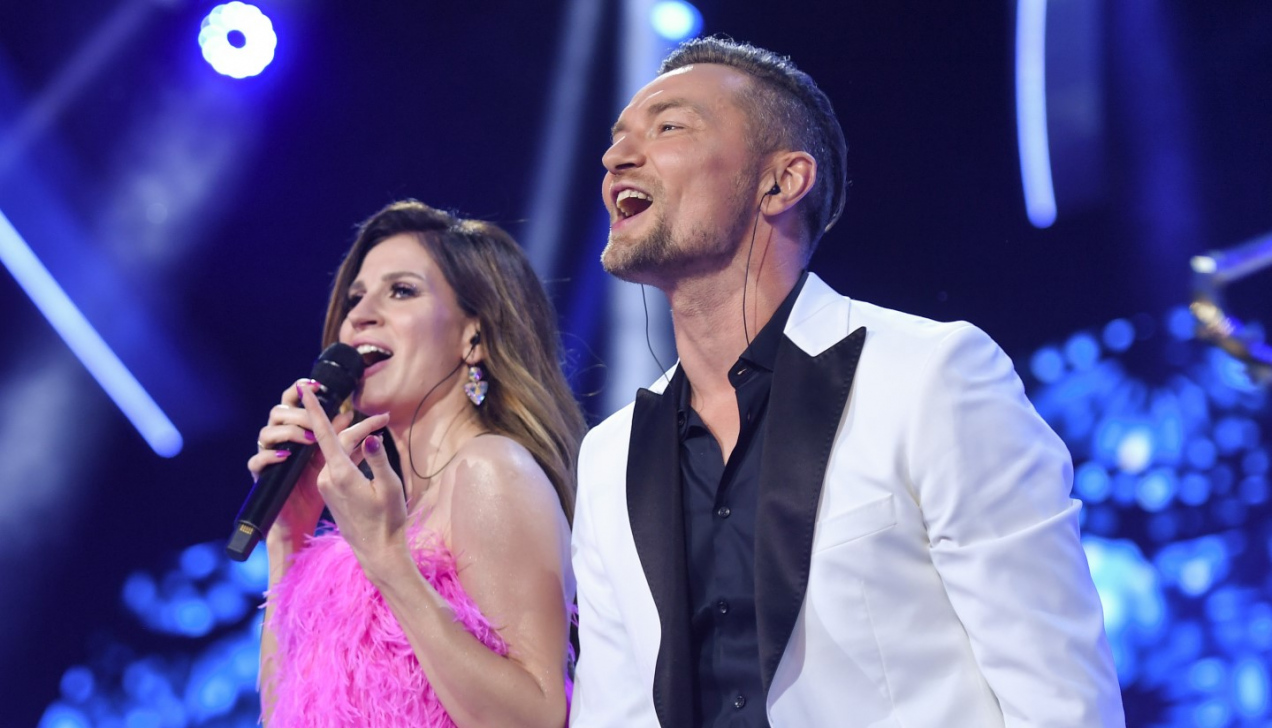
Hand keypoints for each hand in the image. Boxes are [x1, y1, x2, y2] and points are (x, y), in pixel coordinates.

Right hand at [246, 379, 353, 545]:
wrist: (307, 517)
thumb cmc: (323, 486)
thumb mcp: (339, 459)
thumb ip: (347, 438)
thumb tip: (351, 415)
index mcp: (297, 431)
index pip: (294, 404)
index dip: (300, 390)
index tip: (316, 384)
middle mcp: (280, 440)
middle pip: (277, 412)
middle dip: (296, 413)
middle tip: (314, 421)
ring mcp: (269, 457)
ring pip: (265, 433)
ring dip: (287, 433)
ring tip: (308, 440)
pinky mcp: (261, 476)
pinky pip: (256, 461)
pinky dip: (271, 457)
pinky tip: (287, 458)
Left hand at [298, 387, 405, 582]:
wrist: (377, 551)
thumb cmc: (388, 521)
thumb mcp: (390, 487)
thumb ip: (377, 459)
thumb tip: (369, 437)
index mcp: (340, 475)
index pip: (323, 433)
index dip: (313, 408)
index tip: (303, 389)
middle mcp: (328, 478)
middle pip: (339, 441)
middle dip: (359, 427)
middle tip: (384, 419)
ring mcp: (327, 486)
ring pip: (339, 452)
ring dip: (356, 440)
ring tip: (379, 430)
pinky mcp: (330, 492)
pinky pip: (338, 464)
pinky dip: (351, 453)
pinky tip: (366, 449)